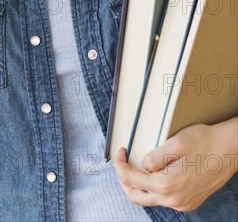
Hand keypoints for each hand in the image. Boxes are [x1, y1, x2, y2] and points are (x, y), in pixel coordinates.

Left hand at [114, 119, 237, 211]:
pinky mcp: (189, 203)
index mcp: (167, 184)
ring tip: (136, 167)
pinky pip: (165, 199)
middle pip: (136, 196)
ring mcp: (182, 204)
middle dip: (124, 179)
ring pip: (150, 199)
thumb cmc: (204, 142)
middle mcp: (174, 199)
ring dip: (139, 185)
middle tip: (122, 162)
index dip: (119, 164)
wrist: (228, 150)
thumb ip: (154, 157)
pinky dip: (154, 189)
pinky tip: (155, 174)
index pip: (130, 179)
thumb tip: (142, 165)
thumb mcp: (175, 143)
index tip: (119, 151)